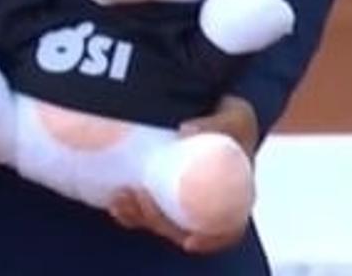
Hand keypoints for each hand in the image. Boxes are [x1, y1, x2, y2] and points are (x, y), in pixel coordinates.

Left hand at [107, 95, 259, 253]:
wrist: (212, 110)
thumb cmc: (230, 122)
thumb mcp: (236, 117)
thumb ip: (220, 123)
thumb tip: (186, 130)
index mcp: (233, 198)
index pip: (226, 231)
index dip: (210, 240)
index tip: (190, 241)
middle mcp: (207, 207)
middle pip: (184, 229)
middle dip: (158, 221)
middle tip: (140, 195)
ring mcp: (181, 203)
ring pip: (160, 223)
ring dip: (138, 217)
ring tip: (120, 199)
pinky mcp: (159, 194)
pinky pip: (144, 212)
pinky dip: (128, 211)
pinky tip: (114, 201)